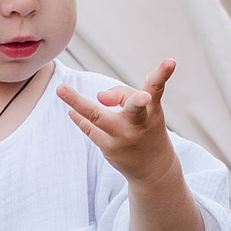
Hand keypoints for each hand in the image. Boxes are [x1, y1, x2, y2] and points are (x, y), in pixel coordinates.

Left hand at [60, 58, 180, 184]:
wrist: (153, 169)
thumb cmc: (146, 128)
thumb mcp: (144, 110)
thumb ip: (122, 95)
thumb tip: (98, 97)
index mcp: (152, 109)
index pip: (156, 87)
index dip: (162, 74)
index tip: (170, 61)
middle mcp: (139, 123)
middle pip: (131, 106)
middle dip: (126, 97)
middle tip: (135, 93)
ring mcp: (123, 137)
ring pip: (97, 116)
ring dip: (77, 102)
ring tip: (61, 89)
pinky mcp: (109, 148)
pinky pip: (89, 127)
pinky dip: (79, 117)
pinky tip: (71, 111)